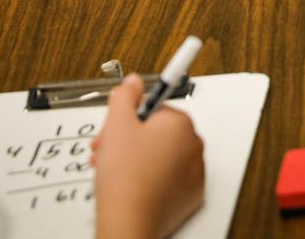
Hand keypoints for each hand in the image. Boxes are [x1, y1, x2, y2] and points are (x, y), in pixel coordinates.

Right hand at [92, 75, 204, 238]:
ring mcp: (195, 172)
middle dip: (129, 138)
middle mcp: (194, 145)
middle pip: (157, 131)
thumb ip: (125, 96)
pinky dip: (152, 178)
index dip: (128, 117)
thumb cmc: (126, 178)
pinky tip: (133, 184)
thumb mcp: (117, 125)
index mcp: (180, 123)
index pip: (153, 107)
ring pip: (162, 155)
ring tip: (116, 169)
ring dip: (137, 157)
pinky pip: (170, 177)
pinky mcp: (190, 195)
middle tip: (109, 149)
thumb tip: (133, 82)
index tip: (120, 125)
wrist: (130, 221)